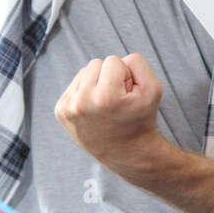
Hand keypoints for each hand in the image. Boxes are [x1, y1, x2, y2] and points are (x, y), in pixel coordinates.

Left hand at [54, 53, 167, 179]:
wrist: (126, 152)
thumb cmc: (140, 119)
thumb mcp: (153, 89)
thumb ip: (137, 63)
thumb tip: (117, 60)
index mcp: (105, 97)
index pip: (114, 60)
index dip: (126, 75)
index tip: (127, 96)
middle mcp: (81, 102)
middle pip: (96, 63)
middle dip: (109, 77)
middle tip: (117, 100)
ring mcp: (68, 108)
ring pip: (84, 72)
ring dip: (97, 83)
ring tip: (106, 104)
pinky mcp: (60, 111)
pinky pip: (75, 84)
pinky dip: (86, 92)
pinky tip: (95, 108)